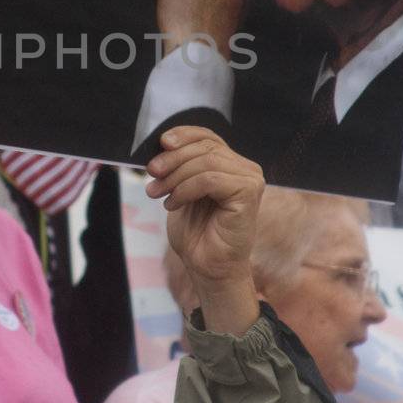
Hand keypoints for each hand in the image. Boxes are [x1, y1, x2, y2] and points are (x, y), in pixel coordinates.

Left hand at [146, 125, 261, 335]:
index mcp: (232, 164)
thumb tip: (165, 140)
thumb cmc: (196, 232)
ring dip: (174, 176)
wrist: (207, 267)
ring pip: (205, 161)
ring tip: (157, 192)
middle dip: (172, 159)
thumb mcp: (181, 189)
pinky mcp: (249, 194)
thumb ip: (179, 164)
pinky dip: (185, 189)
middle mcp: (246, 168)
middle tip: (151, 174)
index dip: (183, 134)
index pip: (207, 136)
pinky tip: (173, 204)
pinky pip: (209, 179)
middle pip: (205, 147)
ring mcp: (251, 180)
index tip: (160, 143)